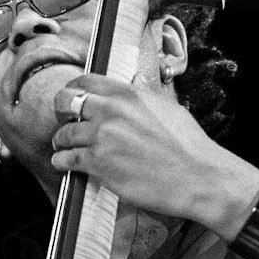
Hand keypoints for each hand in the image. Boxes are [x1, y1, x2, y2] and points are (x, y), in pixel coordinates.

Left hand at [51, 76, 258, 239]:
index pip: (86, 81)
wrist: (198, 177)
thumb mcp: (167, 108)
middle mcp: (111, 112)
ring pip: (64, 134)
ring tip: (64, 147)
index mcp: (128, 95)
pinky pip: (67, 159)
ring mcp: (102, 138)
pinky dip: (62, 162)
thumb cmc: (189, 146)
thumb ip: (142, 99)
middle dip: (61, 112)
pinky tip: (65, 164)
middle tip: (64, 121)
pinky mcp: (98, 164)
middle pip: (66, 102)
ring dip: (61, 141)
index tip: (71, 98)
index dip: (73, 89)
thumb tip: (133, 91)